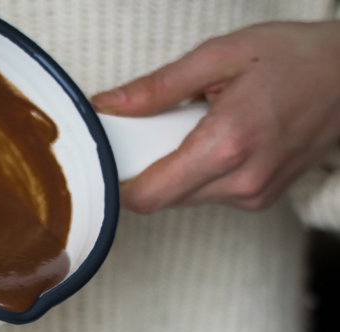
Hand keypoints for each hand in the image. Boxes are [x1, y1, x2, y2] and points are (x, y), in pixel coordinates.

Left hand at [92, 21, 339, 213]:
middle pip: (162, 199)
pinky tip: (227, 139)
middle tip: (162, 125)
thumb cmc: (294, 59)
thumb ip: (159, 88)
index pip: (148, 195)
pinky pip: (210, 195)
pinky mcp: (259, 201)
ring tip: (204, 126)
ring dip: (179, 168)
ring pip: (185, 198)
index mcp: (226, 145)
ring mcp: (252, 197)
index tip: (113, 159)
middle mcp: (240, 182)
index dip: (120, 182)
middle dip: (151, 166)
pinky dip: (205, 172)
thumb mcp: (220, 56)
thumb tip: (111, 106)